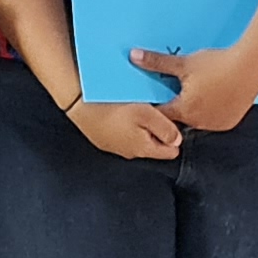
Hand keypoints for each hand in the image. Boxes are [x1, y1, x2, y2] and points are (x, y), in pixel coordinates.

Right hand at [64, 90, 185, 159]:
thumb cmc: (113, 107)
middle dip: (157, 130)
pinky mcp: (103, 140)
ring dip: (140, 126)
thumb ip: (165, 129)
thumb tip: (177, 141)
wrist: (79, 104)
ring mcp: (115, 148)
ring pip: (137, 139)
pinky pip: (122, 135)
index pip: (170, 152)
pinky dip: (125, 125)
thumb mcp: (146, 114)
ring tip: (136, 107)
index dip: (174, 135)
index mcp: (144, 149)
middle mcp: (130, 153)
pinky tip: (120, 111)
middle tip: (154, 109)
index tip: (171, 118)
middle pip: (154, 145)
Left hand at [130, 45, 257, 135]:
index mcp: (184, 111)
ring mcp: (217, 124)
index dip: (158, 103)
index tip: (158, 93)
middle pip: (180, 117)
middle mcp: (199, 123)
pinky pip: (215, 119)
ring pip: (198, 119)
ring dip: (195, 108)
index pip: (161, 114)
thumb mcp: (184, 63)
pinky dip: (212, 110)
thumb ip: (157, 62)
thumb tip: (134, 56)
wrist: (250, 66)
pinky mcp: (231, 121)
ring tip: (200, 88)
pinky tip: (215, 93)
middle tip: (182, 86)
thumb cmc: (216, 65)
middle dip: (178, 104)